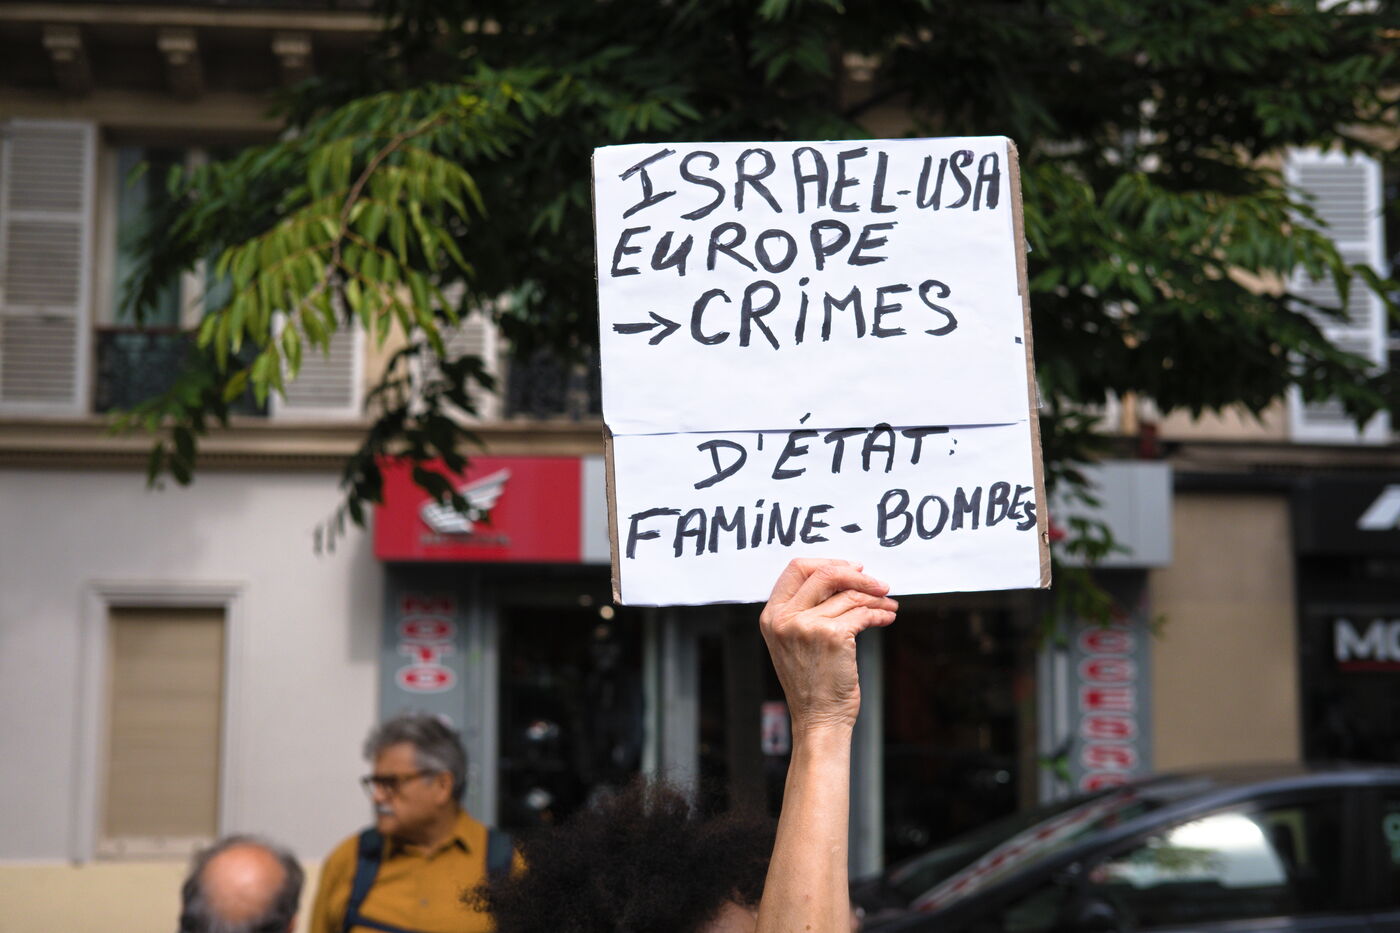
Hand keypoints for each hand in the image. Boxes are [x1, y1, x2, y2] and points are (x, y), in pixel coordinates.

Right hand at [759, 559, 897, 736]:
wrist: (818, 718)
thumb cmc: (811, 681)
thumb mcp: (794, 640)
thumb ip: (806, 608)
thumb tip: (843, 576)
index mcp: (772, 615)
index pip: (797, 568)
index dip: (828, 562)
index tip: (852, 568)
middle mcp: (785, 618)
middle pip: (824, 573)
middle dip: (858, 575)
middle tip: (878, 583)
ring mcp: (806, 626)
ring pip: (849, 595)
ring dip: (875, 598)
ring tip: (887, 605)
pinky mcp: (831, 636)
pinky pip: (862, 613)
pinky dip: (879, 614)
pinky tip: (886, 617)